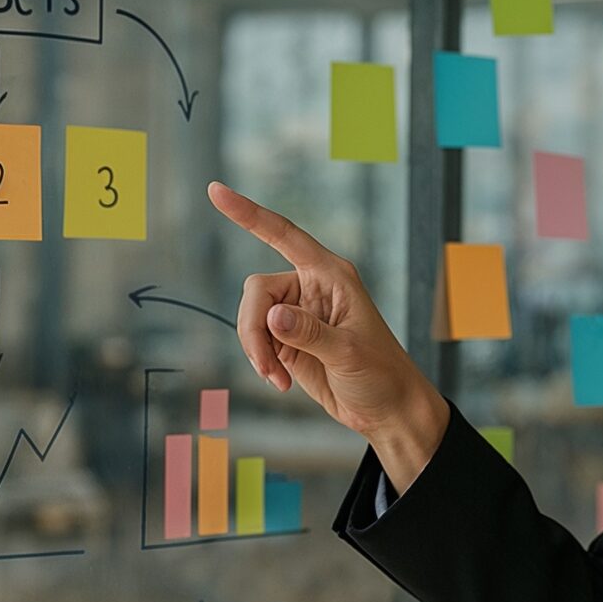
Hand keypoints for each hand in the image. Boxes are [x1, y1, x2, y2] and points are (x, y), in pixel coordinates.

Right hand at [205, 181, 448, 487]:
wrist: (387, 410)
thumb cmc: (381, 374)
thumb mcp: (349, 353)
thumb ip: (309, 333)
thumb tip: (272, 315)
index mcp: (331, 275)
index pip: (284, 236)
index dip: (249, 214)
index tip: (215, 191)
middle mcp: (310, 287)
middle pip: (256, 290)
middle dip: (253, 328)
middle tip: (266, 366)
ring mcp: (297, 314)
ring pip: (251, 317)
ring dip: (257, 350)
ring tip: (277, 379)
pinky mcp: (287, 340)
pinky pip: (257, 341)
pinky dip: (261, 362)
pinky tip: (281, 382)